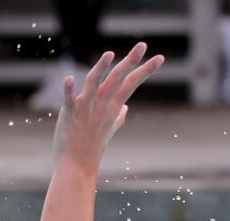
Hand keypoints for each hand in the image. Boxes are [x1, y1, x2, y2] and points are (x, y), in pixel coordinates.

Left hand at [52, 43, 163, 172]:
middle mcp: (101, 105)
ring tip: (109, 54)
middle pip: (118, 79)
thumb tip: (125, 108)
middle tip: (143, 45)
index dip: (145, 70)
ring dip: (101, 69)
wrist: (76, 166)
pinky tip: (68, 78)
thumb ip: (117, 116)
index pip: (131, 83)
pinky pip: (69, 100)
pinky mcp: (69, 114)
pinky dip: (68, 90)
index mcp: (111, 106)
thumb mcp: (108, 129)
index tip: (161, 57)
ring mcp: (85, 109)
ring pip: (94, 84)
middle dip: (130, 62)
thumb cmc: (91, 147)